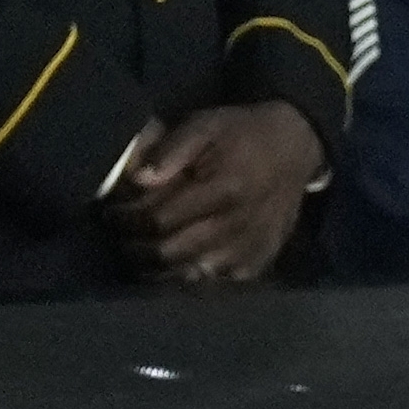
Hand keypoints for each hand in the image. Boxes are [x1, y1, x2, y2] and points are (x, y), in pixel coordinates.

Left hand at [108, 100, 321, 282]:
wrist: (296, 148)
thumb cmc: (243, 134)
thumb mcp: (205, 124)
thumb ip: (170, 149)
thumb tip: (138, 181)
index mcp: (224, 190)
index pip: (158, 221)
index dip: (127, 220)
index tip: (112, 213)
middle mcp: (237, 228)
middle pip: (167, 255)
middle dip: (134, 248)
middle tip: (121, 235)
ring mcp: (249, 252)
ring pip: (186, 277)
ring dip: (156, 267)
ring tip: (142, 249)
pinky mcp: (257, 265)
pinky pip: (211, 285)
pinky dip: (186, 277)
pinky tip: (175, 261)